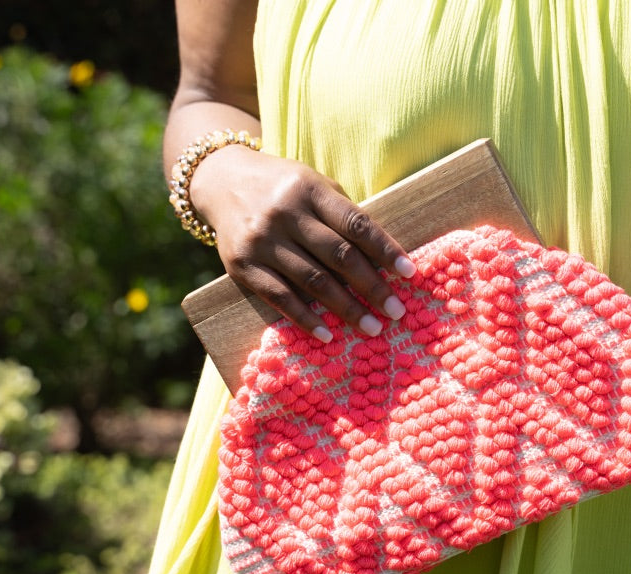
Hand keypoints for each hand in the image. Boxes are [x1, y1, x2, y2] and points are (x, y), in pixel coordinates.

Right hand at [189, 144, 415, 341]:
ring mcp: (262, 241)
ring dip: (346, 309)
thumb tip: (384, 261)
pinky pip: (279, 297)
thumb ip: (343, 216)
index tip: (408, 273)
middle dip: (371, 287)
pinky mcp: (242, 265)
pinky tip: (327, 334)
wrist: (222, 182)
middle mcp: (285, 213)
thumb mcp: (314, 186)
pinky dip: (305, 318)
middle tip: (396, 311)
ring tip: (371, 327)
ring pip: (312, 280)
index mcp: (309, 190)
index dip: (385, 250)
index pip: (355, 224)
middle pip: (338, 256)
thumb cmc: (284, 189)